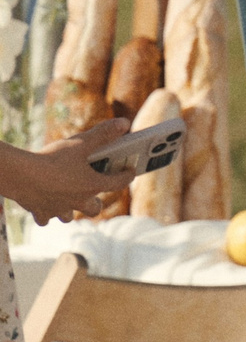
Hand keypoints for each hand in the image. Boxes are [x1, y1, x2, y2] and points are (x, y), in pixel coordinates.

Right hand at [7, 119, 131, 223]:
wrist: (19, 175)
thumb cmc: (52, 159)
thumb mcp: (80, 143)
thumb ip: (103, 134)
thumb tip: (125, 123)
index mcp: (92, 186)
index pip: (119, 183)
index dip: (127, 175)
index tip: (130, 170)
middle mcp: (78, 202)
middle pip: (94, 209)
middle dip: (96, 201)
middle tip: (94, 190)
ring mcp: (58, 210)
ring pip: (69, 216)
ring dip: (71, 209)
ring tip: (68, 197)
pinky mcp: (40, 213)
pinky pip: (46, 218)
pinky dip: (46, 212)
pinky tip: (44, 203)